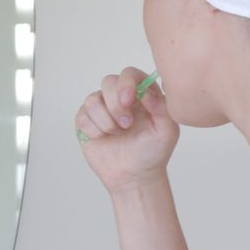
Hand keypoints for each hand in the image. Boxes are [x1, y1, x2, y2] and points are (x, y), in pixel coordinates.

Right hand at [75, 66, 179, 193]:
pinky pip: (82, 116)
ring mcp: (101, 108)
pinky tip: (104, 138)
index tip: (129, 100)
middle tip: (126, 125)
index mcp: (141, 94)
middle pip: (108, 82)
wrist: (133, 175)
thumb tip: (146, 92)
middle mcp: (119, 97)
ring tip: (117, 134)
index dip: (126, 83)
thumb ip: (162, 108)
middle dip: (115, 106)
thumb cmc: (152, 152)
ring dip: (106, 121)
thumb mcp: (167, 131)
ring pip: (92, 100)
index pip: (130, 74)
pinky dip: (94, 130)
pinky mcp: (86, 120)